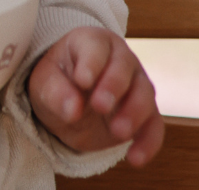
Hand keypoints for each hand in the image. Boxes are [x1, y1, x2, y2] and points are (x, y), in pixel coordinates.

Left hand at [28, 27, 163, 166]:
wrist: (68, 104)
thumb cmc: (55, 83)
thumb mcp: (44, 84)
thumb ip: (56, 93)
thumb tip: (72, 108)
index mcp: (91, 41)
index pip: (95, 46)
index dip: (90, 63)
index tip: (82, 81)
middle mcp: (119, 58)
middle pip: (124, 66)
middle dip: (113, 86)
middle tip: (99, 106)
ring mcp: (136, 84)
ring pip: (144, 93)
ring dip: (134, 113)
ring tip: (118, 132)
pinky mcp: (146, 113)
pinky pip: (154, 125)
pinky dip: (148, 142)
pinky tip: (135, 158)